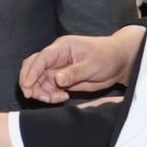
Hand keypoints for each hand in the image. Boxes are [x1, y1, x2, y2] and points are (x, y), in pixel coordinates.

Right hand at [18, 26, 144, 102]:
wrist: (119, 62)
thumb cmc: (106, 57)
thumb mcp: (91, 65)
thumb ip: (73, 73)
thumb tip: (57, 80)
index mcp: (61, 48)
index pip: (41, 58)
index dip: (31, 72)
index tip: (27, 86)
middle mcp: (56, 57)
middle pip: (33, 67)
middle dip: (29, 82)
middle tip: (31, 96)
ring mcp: (57, 68)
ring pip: (39, 80)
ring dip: (41, 91)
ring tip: (54, 99)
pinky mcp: (62, 79)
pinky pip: (48, 88)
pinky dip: (50, 95)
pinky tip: (62, 98)